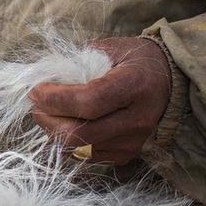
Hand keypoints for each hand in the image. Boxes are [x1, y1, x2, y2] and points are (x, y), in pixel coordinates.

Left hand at [29, 37, 170, 164]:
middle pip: (80, 132)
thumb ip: (78, 63)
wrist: (171, 81)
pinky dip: (67, 141)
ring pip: (79, 148)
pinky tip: (62, 124)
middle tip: (35, 104)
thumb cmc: (135, 59)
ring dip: (53, 132)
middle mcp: (137, 119)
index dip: (55, 99)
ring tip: (45, 113)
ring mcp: (133, 142)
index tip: (36, 90)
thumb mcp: (109, 49)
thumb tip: (46, 78)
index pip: (88, 101)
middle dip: (48, 119)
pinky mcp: (127, 155)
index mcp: (134, 86)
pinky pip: (87, 155)